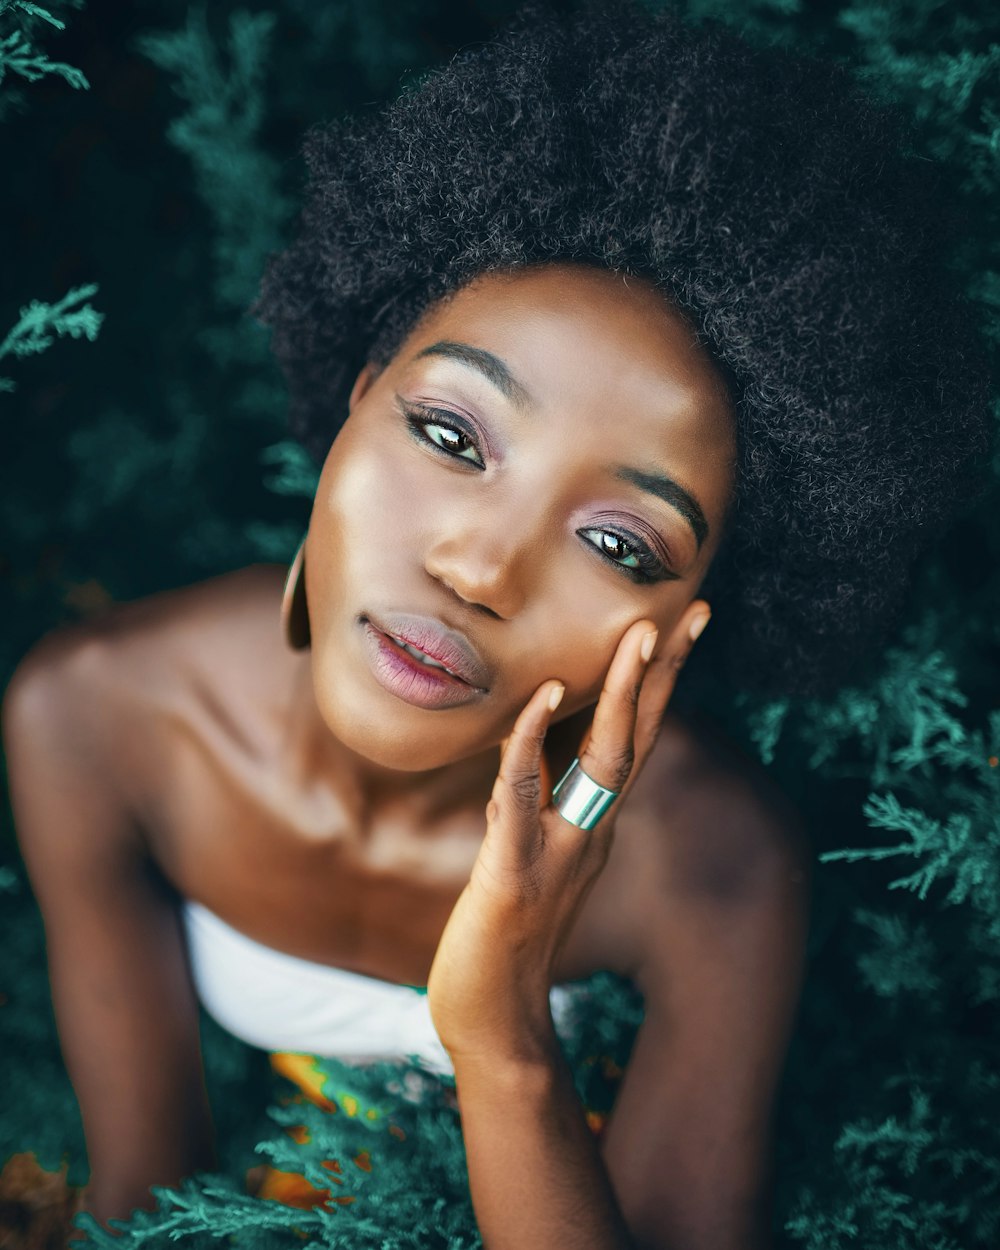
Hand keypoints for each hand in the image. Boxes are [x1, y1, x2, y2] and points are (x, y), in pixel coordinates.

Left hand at [426, 608, 710, 1066]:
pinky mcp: (513, 874)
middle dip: (663, 674)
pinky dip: (530, 745)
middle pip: (638, 739)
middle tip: (688, 613)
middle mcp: (588, 831)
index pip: (635, 741)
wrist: (496, 1022)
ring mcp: (558, 852)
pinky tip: (539, 700)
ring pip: (601, 763)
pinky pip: (522, 798)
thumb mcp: (533, 857)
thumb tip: (535, 756)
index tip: (678, 627)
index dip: (658, 684)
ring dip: (621, 699)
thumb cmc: (509, 937)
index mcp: (592, 823)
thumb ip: (541, 806)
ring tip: (637, 639)